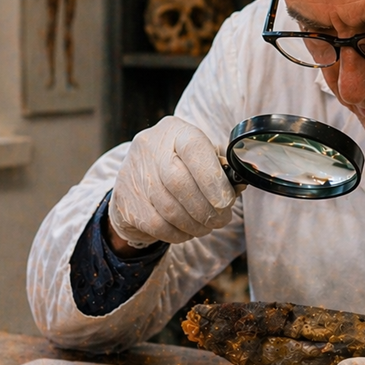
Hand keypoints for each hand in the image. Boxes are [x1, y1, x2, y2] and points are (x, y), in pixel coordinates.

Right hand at [108, 116, 236, 248]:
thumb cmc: (180, 167)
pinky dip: (178, 233)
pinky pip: (158, 225)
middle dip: (206, 208)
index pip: (194, 148)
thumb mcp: (200, 157)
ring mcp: (134, 173)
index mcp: (174, 130)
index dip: (212, 177)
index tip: (226, 200)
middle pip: (179, 182)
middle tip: (221, 219)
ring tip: (207, 226)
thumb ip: (221, 169)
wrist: (136, 179)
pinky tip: (187, 230)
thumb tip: (238, 186)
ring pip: (170, 208)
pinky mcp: (125, 200)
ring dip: (195, 224)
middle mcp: (150, 147)